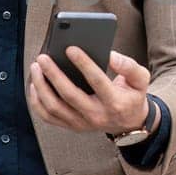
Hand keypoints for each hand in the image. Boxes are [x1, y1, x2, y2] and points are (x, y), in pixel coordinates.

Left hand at [28, 48, 154, 135]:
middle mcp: (97, 115)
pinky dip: (37, 101)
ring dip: (41, 87)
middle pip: (69, 95)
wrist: (128, 122)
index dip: (83, 64)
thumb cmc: (132, 95)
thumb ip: (129, 66)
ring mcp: (82, 123)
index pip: (97, 81)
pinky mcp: (71, 126)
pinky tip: (34, 84)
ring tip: (36, 67)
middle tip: (42, 57)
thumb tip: (110, 55)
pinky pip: (48, 116)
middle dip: (53, 74)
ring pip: (54, 107)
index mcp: (115, 102)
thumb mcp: (141, 80)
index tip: (70, 48)